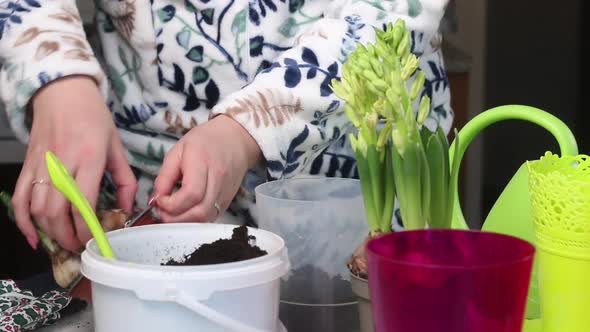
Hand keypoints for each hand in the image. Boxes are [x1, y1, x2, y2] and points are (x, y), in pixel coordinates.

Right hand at [11, 76, 136, 251]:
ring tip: (65, 242)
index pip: (83, 203)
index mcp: (88, 159)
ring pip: (37, 209)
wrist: (62, 93)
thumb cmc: (93, 118)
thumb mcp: (117, 146)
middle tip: (81, 246)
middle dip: (69, 236)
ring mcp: (40, 167)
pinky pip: (19, 199)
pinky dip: (23, 221)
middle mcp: (61, 165)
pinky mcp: (27, 166)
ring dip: (50, 232)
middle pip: (57, 212)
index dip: (87, 228)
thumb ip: (125, 179)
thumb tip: (128, 208)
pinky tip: (34, 237)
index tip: (97, 240)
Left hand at [153, 115, 260, 221]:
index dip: (170, 204)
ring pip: (205, 218)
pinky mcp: (228, 201)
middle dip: (175, 218)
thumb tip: (155, 199)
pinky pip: (211, 217)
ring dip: (185, 221)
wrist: (235, 139)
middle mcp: (218, 180)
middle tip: (162, 211)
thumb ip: (164, 176)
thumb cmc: (205, 141)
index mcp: (203, 163)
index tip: (159, 200)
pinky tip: (186, 212)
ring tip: (172, 213)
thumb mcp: (178, 151)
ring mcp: (225, 193)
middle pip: (199, 211)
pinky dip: (195, 219)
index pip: (190, 194)